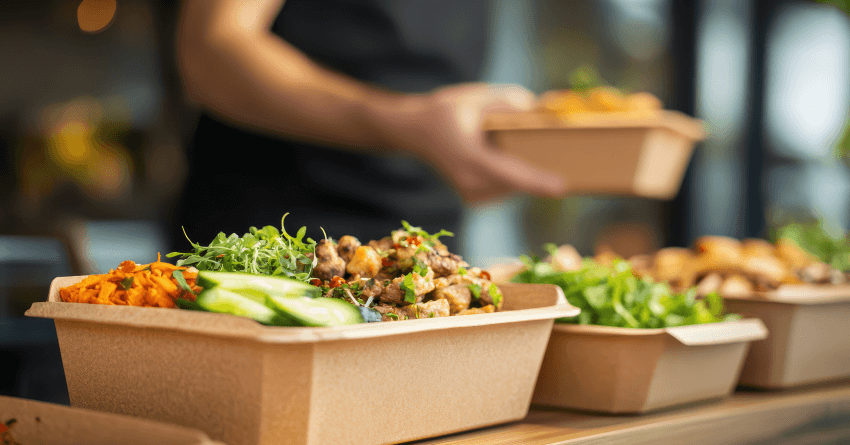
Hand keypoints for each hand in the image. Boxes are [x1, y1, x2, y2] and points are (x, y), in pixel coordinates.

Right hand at [392, 83, 567, 202]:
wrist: (416, 131)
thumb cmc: (446, 110)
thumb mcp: (476, 97)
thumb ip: (508, 103)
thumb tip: (539, 110)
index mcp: (470, 158)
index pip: (510, 174)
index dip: (538, 181)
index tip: (562, 187)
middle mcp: (470, 182)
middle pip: (517, 182)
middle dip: (538, 170)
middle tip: (561, 155)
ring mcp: (470, 193)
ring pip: (513, 187)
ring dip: (523, 171)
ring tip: (515, 148)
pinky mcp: (474, 198)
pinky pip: (505, 188)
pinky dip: (512, 175)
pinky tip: (503, 156)